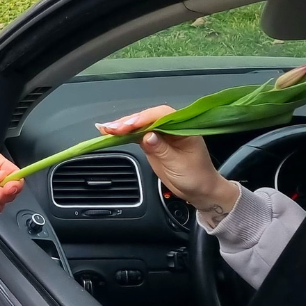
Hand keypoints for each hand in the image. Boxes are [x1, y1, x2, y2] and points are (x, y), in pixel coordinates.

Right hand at [97, 106, 238, 212]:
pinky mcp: (152, 143)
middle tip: (111, 128)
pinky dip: (124, 135)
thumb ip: (162, 149)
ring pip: (139, 125)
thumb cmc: (196, 177)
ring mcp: (161, 134)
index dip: (143, 118)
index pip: (162, 115)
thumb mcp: (179, 164)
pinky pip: (137, 135)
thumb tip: (146, 136)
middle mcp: (171, 128)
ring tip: (105, 129)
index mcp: (184, 128)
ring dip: (122, 127)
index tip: (128, 126)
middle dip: (128, 122)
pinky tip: (110, 134)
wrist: (199, 190)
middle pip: (147, 118)